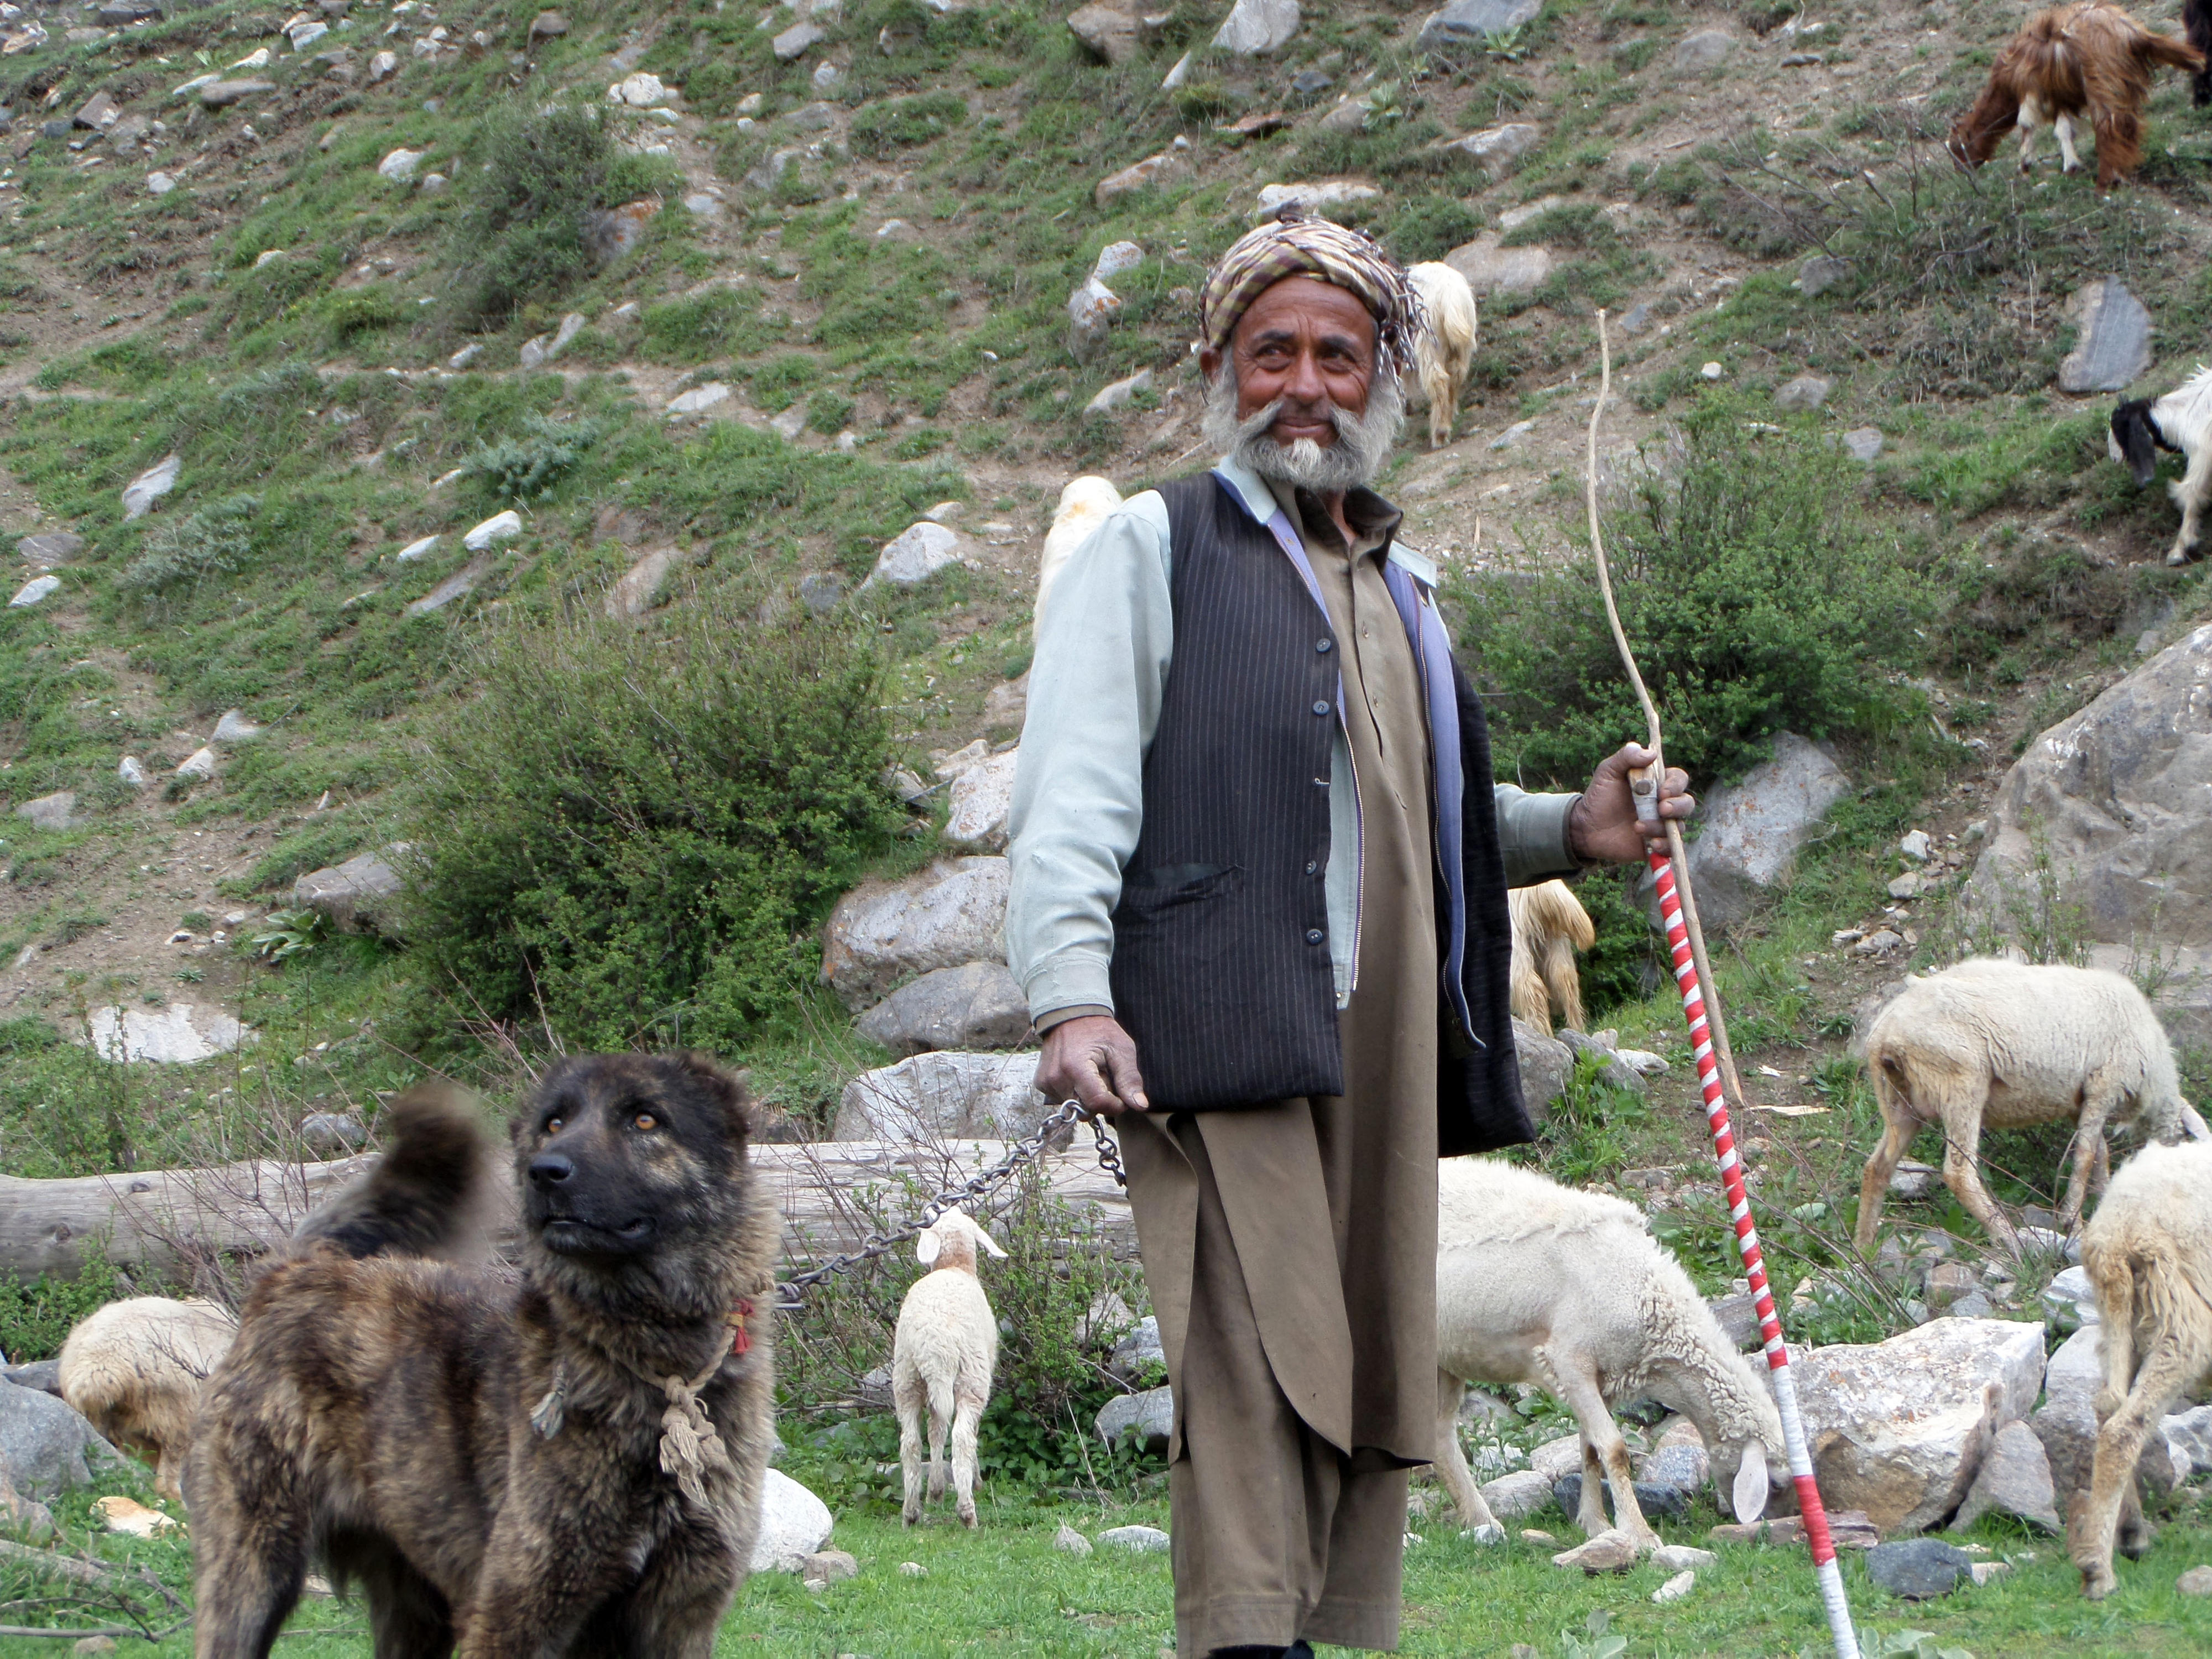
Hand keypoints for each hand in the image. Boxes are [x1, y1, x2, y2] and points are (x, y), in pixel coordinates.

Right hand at [1035, 1016, 1149, 1118]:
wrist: (1070, 1014)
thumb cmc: (1098, 1030)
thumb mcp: (1121, 1049)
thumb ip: (1129, 1078)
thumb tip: (1140, 1105)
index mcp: (1075, 1068)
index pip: (1097, 1104)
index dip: (1115, 1104)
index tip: (1121, 1094)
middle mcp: (1056, 1078)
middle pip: (1085, 1108)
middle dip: (1100, 1098)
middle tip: (1103, 1075)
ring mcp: (1046, 1082)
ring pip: (1075, 1106)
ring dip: (1087, 1095)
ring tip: (1090, 1072)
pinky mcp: (1041, 1083)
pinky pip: (1063, 1099)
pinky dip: (1074, 1091)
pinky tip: (1078, 1074)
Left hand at [1568, 742, 1693, 864]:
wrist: (1586, 826)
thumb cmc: (1600, 796)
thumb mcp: (1608, 771)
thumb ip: (1627, 756)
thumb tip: (1651, 753)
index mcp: (1657, 784)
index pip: (1679, 779)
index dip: (1675, 784)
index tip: (1662, 791)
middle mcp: (1663, 804)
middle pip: (1686, 803)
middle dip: (1678, 806)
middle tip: (1661, 809)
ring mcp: (1661, 825)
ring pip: (1678, 827)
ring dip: (1661, 827)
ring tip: (1638, 827)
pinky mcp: (1655, 843)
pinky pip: (1671, 848)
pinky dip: (1666, 846)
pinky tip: (1652, 844)